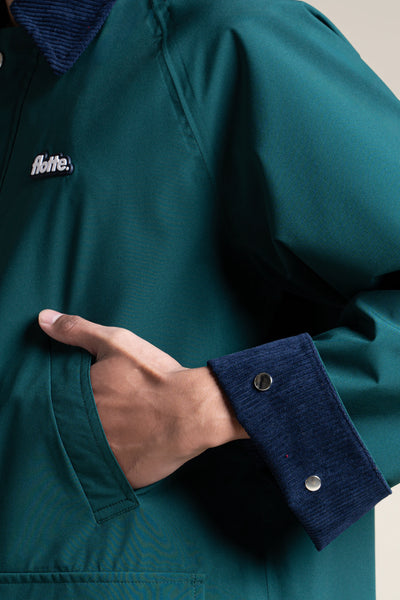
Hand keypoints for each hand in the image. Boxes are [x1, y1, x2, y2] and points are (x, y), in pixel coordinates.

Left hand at [38, 310, 248, 488]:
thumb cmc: (154, 375)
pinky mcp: (124, 476)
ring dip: (95, 443)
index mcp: (80, 400)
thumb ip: (77, 331)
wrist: (193, 409)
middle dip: (81, 422)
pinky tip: (127, 448)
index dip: (68, 400)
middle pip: (71, 429)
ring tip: (116, 431)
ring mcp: (104, 457)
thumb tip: (43, 319)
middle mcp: (85, 432)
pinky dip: (115, 461)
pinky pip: (111, 471)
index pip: (58, 404)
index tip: (84, 397)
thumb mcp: (116, 343)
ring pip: (88, 452)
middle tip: (106, 413)